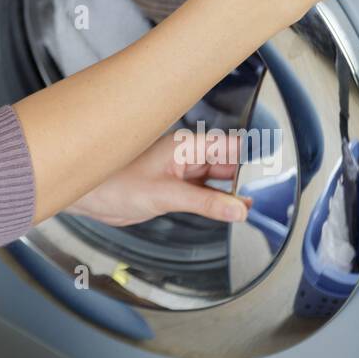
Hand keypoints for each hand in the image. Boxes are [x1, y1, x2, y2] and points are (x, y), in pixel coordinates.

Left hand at [65, 129, 252, 227]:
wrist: (88, 196)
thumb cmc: (113, 183)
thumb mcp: (165, 195)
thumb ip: (204, 203)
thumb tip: (239, 209)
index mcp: (184, 146)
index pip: (227, 147)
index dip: (250, 158)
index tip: (270, 172)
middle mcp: (184, 157)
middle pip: (226, 164)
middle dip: (245, 178)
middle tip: (270, 196)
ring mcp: (179, 173)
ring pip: (216, 181)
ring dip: (232, 193)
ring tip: (255, 206)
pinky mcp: (173, 190)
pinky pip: (203, 194)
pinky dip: (217, 203)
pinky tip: (232, 211)